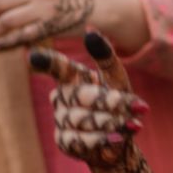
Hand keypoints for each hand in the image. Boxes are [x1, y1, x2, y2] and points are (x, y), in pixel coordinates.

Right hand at [30, 29, 148, 166]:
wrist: (121, 140)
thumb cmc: (118, 104)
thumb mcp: (117, 78)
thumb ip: (106, 58)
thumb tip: (89, 31)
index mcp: (73, 77)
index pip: (58, 67)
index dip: (47, 62)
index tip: (34, 57)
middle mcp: (62, 96)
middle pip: (82, 96)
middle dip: (112, 103)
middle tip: (139, 108)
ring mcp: (61, 119)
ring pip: (82, 119)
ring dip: (111, 122)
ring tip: (131, 124)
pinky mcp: (64, 141)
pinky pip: (80, 140)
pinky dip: (102, 140)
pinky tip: (118, 140)